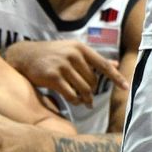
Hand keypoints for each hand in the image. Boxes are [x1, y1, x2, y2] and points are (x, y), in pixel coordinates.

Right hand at [4, 40, 128, 107]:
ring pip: (83, 89)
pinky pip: (71, 95)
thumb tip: (115, 63)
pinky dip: (75, 100)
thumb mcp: (74, 51)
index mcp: (81, 48)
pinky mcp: (53, 77)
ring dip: (86, 99)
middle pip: (92, 81)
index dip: (116, 77)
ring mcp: (63, 66)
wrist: (25, 55)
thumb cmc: (53, 53)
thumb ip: (94, 59)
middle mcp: (74, 55)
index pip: (103, 64)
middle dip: (93, 91)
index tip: (126, 87)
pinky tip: (75, 101)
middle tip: (90, 97)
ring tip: (85, 102)